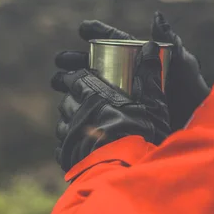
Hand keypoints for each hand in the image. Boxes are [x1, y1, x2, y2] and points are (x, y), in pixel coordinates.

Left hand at [51, 42, 169, 172]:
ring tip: (81, 125)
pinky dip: (69, 145)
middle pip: (68, 100)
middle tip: (81, 102)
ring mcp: (70, 135)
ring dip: (70, 122)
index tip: (79, 78)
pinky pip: (63, 147)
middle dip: (72, 99)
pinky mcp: (68, 156)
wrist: (126, 168)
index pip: (76, 78)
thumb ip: (148, 74)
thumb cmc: (141, 133)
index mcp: (93, 94)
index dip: (76, 77)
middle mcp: (77, 112)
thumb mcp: (151, 101)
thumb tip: (149, 45)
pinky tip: (79, 146)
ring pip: (64, 123)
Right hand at [55, 12, 209, 129]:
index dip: (97, 32)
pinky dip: (74, 110)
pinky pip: (89, 112)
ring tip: (58, 83)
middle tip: (61, 62)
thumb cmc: (191, 93)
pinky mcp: (115, 118)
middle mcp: (126, 78)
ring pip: (86, 88)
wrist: (192, 129)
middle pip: (93, 65)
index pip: (114, 41)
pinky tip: (64, 110)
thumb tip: (156, 16)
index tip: (82, 28)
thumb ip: (169, 41)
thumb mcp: (182, 65)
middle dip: (74, 62)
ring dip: (69, 85)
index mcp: (138, 60)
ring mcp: (118, 98)